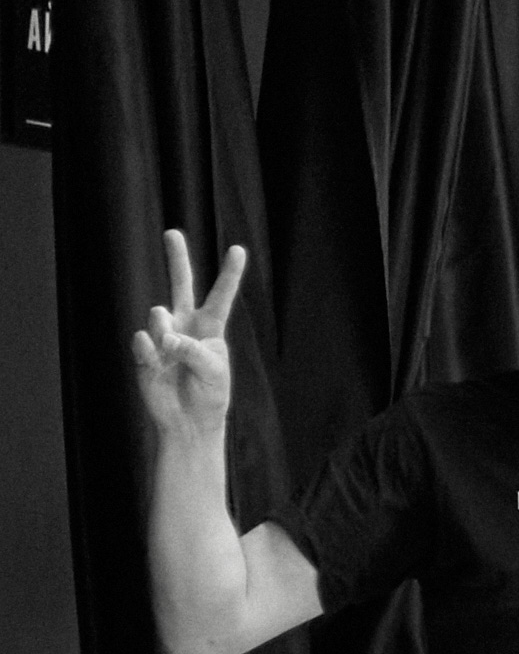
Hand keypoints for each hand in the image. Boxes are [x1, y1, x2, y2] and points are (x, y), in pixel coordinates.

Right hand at [128, 230, 246, 441]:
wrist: (188, 421)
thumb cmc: (210, 394)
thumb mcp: (214, 372)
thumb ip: (193, 350)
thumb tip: (164, 335)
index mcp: (211, 328)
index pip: (221, 296)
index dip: (230, 274)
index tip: (239, 249)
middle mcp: (186, 326)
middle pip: (181, 285)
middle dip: (177, 259)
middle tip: (172, 232)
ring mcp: (163, 336)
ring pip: (160, 316)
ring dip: (166, 330)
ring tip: (170, 347)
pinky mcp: (145, 352)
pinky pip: (143, 341)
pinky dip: (149, 349)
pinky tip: (154, 357)